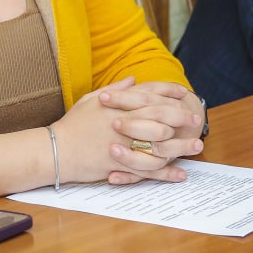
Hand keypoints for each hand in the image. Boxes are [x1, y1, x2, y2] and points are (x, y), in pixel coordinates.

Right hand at [48, 77, 189, 184]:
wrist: (55, 150)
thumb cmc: (72, 125)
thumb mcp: (91, 100)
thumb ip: (116, 90)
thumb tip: (133, 79)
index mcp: (118, 105)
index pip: (149, 94)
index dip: (169, 93)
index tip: (184, 94)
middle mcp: (124, 123)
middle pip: (160, 117)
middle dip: (181, 118)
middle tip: (196, 119)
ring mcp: (124, 145)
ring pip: (159, 145)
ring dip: (181, 146)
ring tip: (197, 146)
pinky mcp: (121, 165)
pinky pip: (148, 170)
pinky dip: (166, 173)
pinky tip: (180, 174)